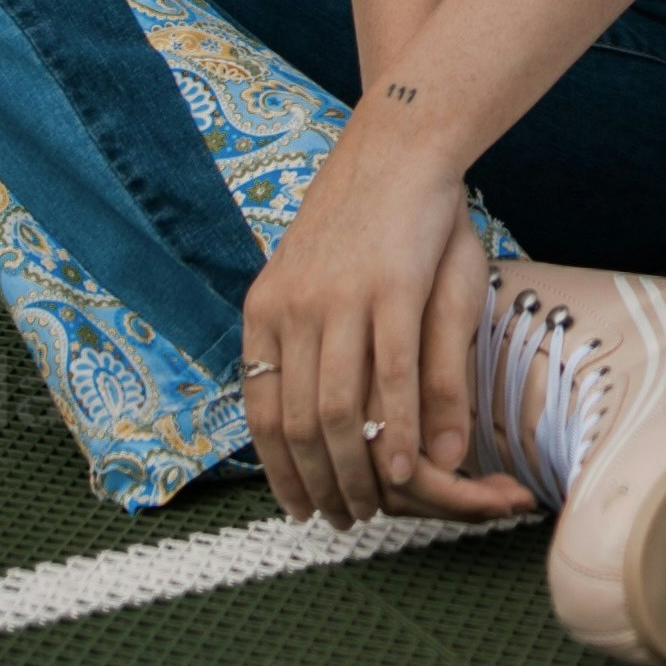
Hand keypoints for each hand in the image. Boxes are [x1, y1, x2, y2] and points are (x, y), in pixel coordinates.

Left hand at [240, 114, 531, 533]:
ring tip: (376, 506)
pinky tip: (407, 466)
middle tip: (345, 520)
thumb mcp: (326, 285)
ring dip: (355, 472)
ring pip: (336, 411)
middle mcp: (292, 309)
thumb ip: (321, 350)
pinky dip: (397, 430)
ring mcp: (340, 300)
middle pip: (295, 423)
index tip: (297, 508)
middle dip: (319, 484)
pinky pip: (390, 378)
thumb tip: (318, 414)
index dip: (276, 469)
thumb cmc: (367, 220)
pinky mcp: (392, 290)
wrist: (399, 144)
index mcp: (265, 309)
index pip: (258, 410)